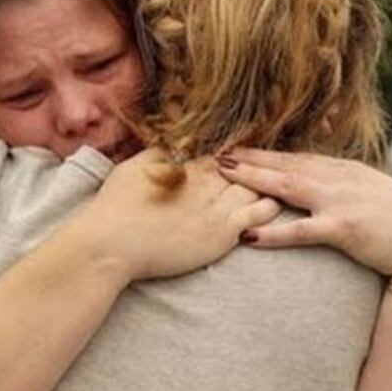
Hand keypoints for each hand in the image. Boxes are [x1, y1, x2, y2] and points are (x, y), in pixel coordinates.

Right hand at [75, 149, 281, 281]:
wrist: (111, 245)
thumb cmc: (114, 207)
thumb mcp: (132, 167)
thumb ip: (158, 154)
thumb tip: (173, 146)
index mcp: (186, 166)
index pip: (221, 152)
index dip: (234, 150)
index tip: (247, 145)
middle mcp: (206, 184)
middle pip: (244, 168)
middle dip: (256, 164)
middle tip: (274, 161)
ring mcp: (217, 209)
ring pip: (257, 187)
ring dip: (267, 183)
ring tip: (280, 181)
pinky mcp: (223, 235)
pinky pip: (259, 215)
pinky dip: (270, 205)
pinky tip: (278, 203)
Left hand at [216, 148, 391, 292]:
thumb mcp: (369, 196)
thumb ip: (342, 187)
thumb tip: (317, 184)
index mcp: (345, 170)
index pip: (296, 158)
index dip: (265, 153)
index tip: (237, 147)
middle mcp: (340, 179)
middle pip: (285, 165)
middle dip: (250, 157)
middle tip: (217, 152)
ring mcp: (341, 202)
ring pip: (287, 187)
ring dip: (253, 180)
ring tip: (223, 174)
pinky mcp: (345, 229)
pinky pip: (301, 230)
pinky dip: (273, 232)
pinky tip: (248, 233)